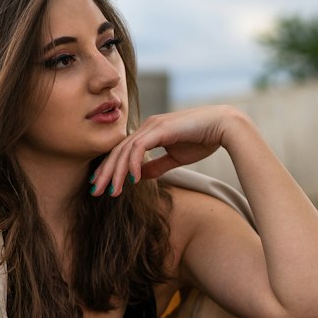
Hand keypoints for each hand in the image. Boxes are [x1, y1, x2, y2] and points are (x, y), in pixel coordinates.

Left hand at [89, 105, 236, 195]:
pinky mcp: (160, 129)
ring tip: (111, 191)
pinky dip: (133, 164)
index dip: (109, 168)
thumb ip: (157, 166)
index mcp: (149, 132)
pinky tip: (132, 179)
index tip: (101, 185)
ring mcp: (152, 126)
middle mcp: (147, 127)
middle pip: (118, 151)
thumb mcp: (175, 158)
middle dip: (104, 172)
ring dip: (116, 172)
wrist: (224, 127)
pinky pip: (139, 148)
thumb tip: (140, 177)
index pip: (122, 151)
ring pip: (125, 151)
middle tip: (94, 191)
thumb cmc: (203, 139)